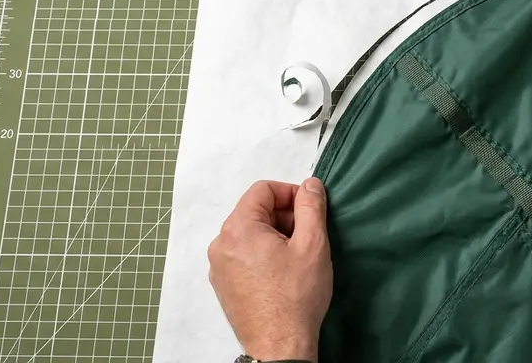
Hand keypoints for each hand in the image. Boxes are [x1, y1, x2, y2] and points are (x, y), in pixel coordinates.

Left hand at [209, 179, 332, 361]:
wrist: (279, 345)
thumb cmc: (296, 296)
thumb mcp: (312, 244)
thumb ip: (311, 207)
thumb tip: (310, 185)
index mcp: (238, 228)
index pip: (263, 190)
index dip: (290, 193)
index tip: (310, 210)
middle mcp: (221, 244)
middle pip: (255, 211)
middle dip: (284, 217)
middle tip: (308, 237)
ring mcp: (219, 266)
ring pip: (250, 234)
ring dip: (275, 236)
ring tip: (297, 258)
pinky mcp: (223, 284)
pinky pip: (243, 254)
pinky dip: (263, 254)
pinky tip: (282, 273)